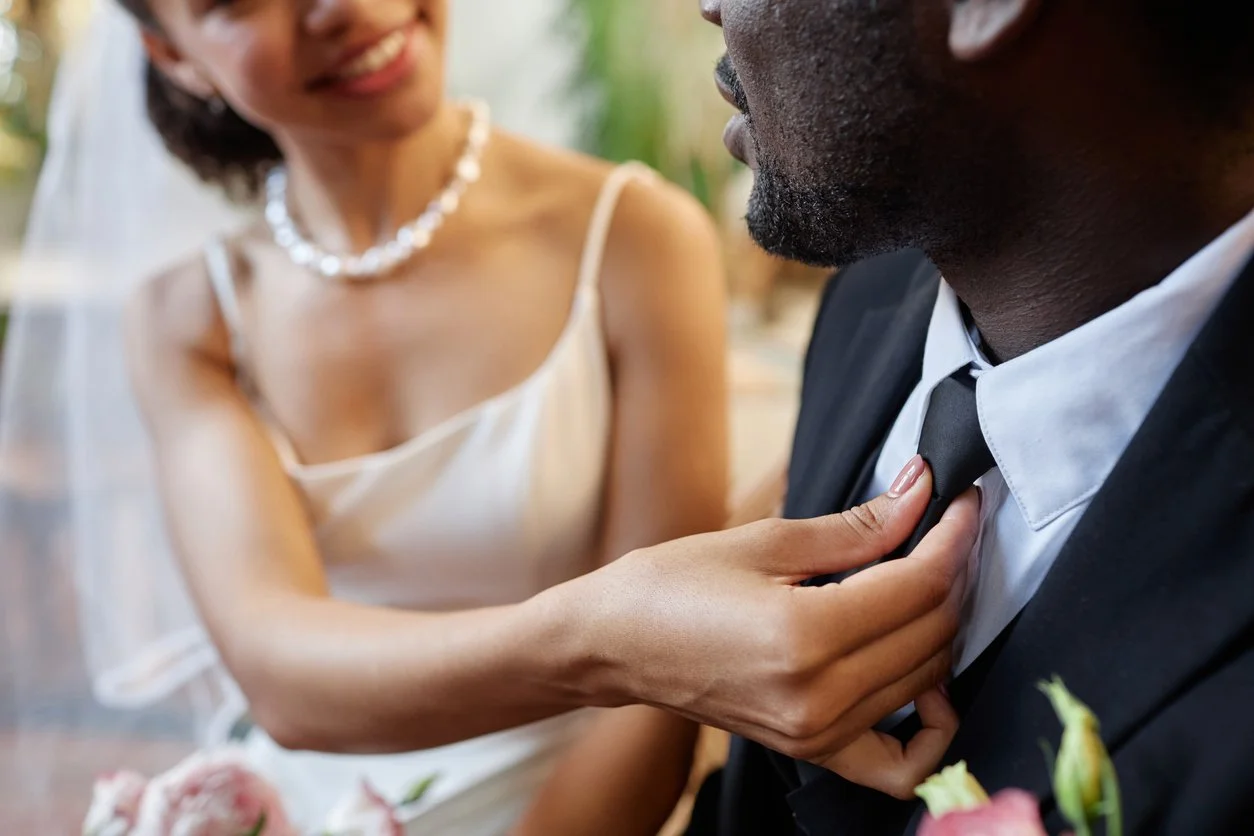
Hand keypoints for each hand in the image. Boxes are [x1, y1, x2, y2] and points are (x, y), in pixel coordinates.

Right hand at [556, 459, 978, 783]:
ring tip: (926, 577)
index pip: (919, 584)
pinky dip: (930, 724)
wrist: (613, 646)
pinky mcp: (813, 750)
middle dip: (954, 570)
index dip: (954, 536)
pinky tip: (925, 681)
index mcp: (804, 635)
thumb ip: (856, 526)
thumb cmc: (670, 585)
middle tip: (946, 526)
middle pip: (933, 630)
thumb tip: (921, 490)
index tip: (964, 499)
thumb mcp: (764, 542)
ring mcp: (818, 733)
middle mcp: (819, 695)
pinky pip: (900, 761)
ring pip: (928, 678)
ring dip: (943, 624)